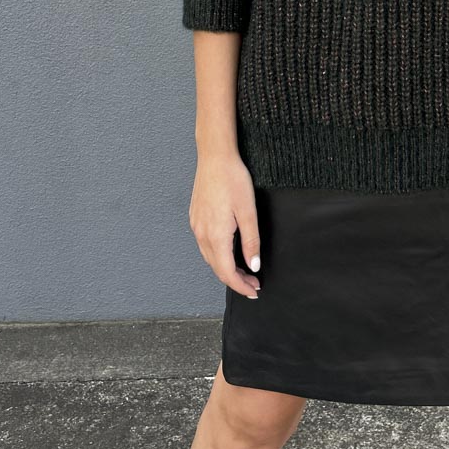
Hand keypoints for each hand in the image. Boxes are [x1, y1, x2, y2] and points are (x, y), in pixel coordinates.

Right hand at [189, 151, 261, 297]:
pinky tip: (228, 251)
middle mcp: (202, 234)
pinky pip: (204, 245)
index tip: (254, 291)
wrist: (215, 157)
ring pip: (209, 258)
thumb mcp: (248, 211)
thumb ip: (251, 241)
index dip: (241, 286)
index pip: (227, 272)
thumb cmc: (233, 179)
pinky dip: (217, 255)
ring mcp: (196, 225)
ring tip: (244, 270)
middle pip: (217, 268)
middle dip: (235, 280)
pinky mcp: (195, 217)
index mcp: (216, 235)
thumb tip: (254, 265)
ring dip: (226, 268)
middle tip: (253, 283)